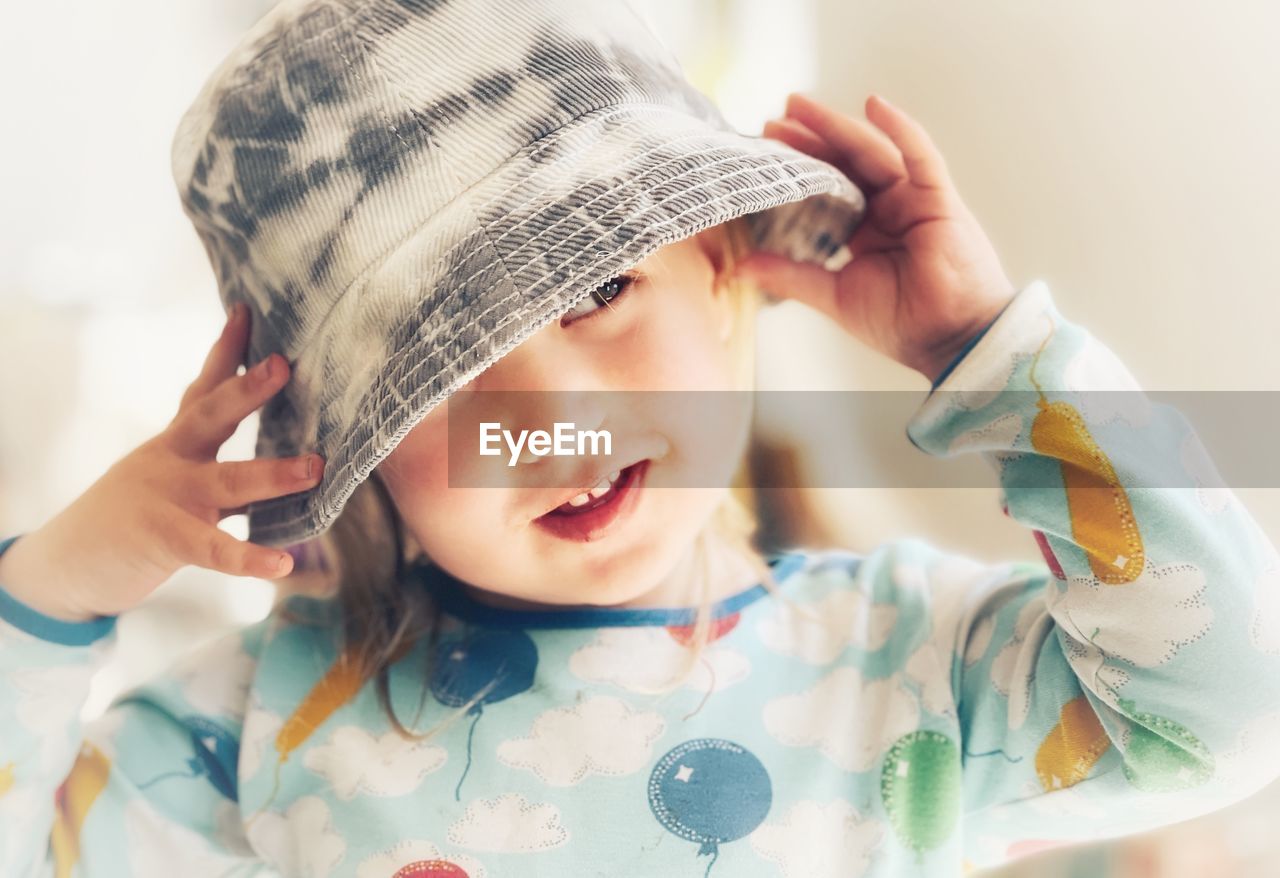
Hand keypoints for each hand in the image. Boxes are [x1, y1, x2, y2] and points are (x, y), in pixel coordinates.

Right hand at [0, 304, 324, 621]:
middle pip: (211, 416)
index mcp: (178, 443)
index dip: (226, 351)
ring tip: (315, 468)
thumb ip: (225, 468)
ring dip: (274, 473)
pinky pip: (213, 549)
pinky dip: (249, 558)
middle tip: (283, 365)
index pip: (204, 389)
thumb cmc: (138, 517)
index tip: (246, 312)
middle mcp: (174, 461)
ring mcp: (170, 497)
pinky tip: (281, 563)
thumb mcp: (176, 479)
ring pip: (228, 481)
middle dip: (247, 389)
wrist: (69, 563)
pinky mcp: (165, 540)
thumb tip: (292, 462)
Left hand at [735, 93, 1017, 382]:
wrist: (949, 341)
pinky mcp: (938, 198)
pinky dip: (899, 128)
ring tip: (799, 107)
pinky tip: (873, 105)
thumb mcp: (833, 296)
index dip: (799, 168)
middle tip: (774, 117)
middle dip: (810, 138)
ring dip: (837, 126)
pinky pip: (920, 155)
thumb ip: (790, 275)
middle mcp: (888, 209)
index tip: (765, 149)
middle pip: (844, 162)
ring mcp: (913, 200)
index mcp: (865, 230)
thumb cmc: (901, 323)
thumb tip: (741, 266)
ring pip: (872, 151)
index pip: (827, 187)